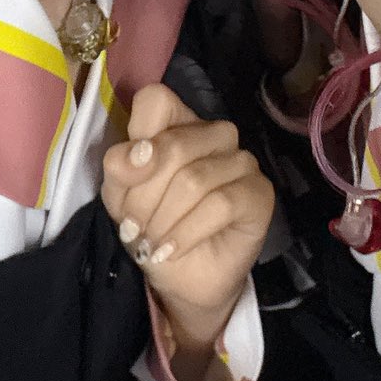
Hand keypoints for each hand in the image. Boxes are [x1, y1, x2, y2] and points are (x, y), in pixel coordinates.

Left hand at [101, 83, 273, 365]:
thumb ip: (121, 168)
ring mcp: (242, 161)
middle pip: (174, 146)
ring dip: (164, 220)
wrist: (179, 280)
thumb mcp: (121, 198)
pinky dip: (187, 232)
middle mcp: (213, 134)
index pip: (156, 100)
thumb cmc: (152, 230)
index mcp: (176, 124)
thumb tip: (135, 154)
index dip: (138, 140)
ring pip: (195, 178)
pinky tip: (172, 250)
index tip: (126, 178)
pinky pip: (220, 203)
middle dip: (145, 197)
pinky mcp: (259, 193)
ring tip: (153, 243)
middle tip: (135, 228)